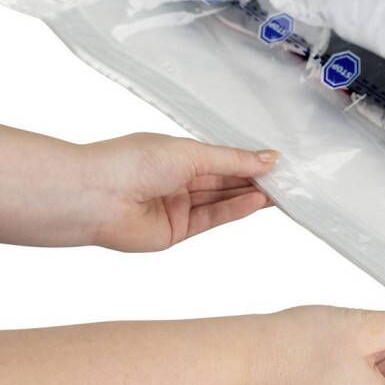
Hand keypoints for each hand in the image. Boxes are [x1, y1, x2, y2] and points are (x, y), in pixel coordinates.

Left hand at [82, 133, 279, 250]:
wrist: (96, 196)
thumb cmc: (133, 162)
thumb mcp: (191, 153)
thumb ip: (232, 160)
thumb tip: (269, 158)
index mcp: (177, 155)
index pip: (223, 159)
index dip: (250, 161)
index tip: (279, 164)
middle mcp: (178, 180)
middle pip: (225, 182)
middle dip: (255, 180)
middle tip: (288, 181)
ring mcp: (178, 207)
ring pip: (222, 201)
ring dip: (250, 196)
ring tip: (281, 193)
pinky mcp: (176, 232)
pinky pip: (212, 219)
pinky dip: (235, 211)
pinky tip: (257, 202)